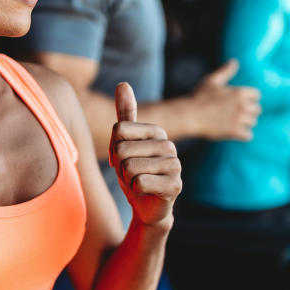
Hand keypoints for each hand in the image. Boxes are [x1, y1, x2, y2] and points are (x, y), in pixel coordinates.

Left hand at [110, 82, 181, 228]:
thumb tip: (123, 83)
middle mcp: (169, 145)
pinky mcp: (175, 185)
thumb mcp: (123, 142)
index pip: (118, 130)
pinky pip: (140, 183)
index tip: (124, 159)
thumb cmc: (134, 172)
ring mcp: (175, 165)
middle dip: (120, 167)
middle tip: (131, 175)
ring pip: (129, 168)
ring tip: (138, 183)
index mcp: (157, 131)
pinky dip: (136, 191)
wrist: (146, 206)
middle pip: (121, 150)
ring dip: (127, 180)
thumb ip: (125, 114)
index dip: (114, 149)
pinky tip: (146, 192)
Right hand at [189, 59, 259, 141]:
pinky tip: (234, 132)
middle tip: (236, 113)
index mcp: (239, 92)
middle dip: (249, 111)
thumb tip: (234, 61)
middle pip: (257, 109)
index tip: (240, 102)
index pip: (256, 95)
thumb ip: (225, 71)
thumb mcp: (212, 81)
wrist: (190, 115)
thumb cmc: (199, 97)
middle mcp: (242, 105)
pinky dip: (243, 135)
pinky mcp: (235, 132)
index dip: (249, 99)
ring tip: (233, 122)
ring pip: (253, 122)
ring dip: (246, 123)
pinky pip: (249, 135)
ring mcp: (239, 119)